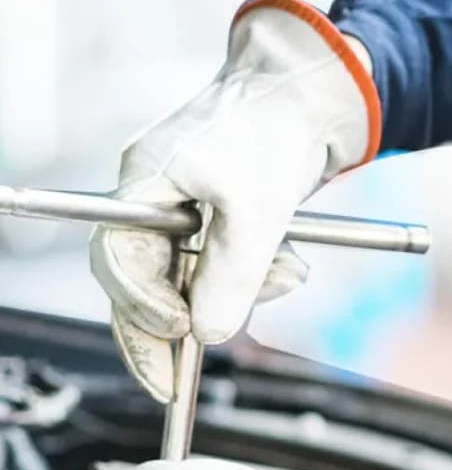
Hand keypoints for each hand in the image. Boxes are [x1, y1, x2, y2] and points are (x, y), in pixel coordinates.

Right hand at [89, 0, 380, 401]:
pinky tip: (289, 266)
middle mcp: (154, 193)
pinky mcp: (216, 211)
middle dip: (174, 320)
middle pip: (143, 275)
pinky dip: (252, 271)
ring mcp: (183, 203)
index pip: (118, 257)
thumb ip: (231, 275)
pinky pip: (219, 259)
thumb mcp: (260, 210)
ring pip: (189, 273)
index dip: (140, 305)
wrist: (315, 93)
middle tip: (181, 376)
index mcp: (146, 179)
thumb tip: (206, 332)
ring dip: (236, 289)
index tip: (178, 334)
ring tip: (286, 277)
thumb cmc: (279, 131)